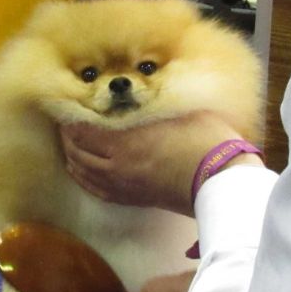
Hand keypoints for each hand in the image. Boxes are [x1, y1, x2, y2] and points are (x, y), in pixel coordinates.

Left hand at [60, 111, 245, 215]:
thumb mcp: (177, 110)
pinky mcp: (135, 198)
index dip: (71, 120)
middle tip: (68, 123)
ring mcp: (125, 186)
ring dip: (73, 158)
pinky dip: (84, 178)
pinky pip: (97, 190)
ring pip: (84, 174)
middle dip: (68, 138)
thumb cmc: (205, 140)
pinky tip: (83, 172)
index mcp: (125, 143)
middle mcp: (117, 167)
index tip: (69, 107)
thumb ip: (151, 104)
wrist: (222, 179)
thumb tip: (141, 93)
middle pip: (78, 153)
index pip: (82, 132)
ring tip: (71, 145)